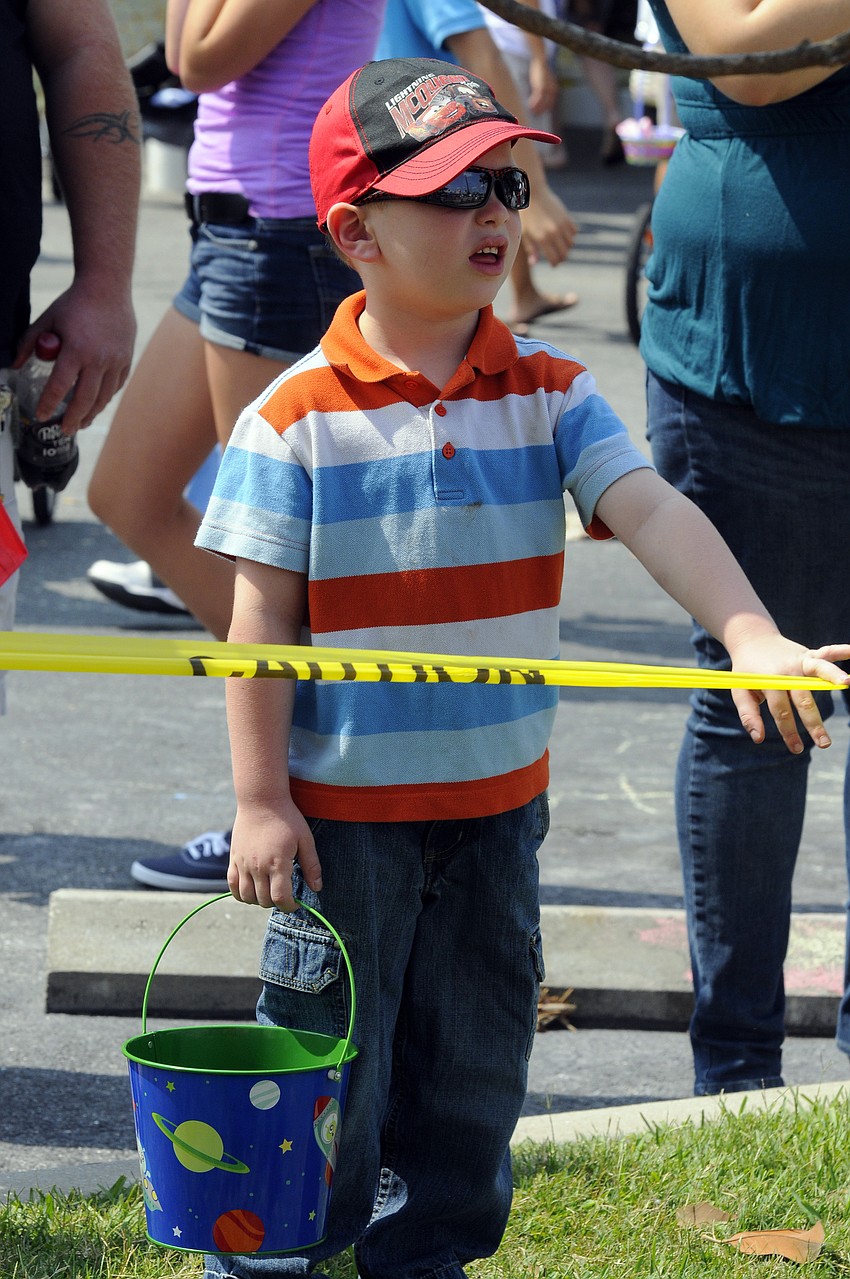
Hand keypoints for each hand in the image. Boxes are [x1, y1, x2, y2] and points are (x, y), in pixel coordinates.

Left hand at [14, 282, 135, 433]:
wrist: (108, 287)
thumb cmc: (74, 303)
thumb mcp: (47, 320)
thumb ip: (29, 343)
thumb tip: (16, 366)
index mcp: (76, 349)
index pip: (60, 385)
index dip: (49, 404)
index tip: (42, 415)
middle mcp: (99, 358)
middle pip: (85, 399)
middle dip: (74, 419)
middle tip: (65, 431)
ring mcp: (116, 360)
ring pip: (103, 397)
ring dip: (91, 413)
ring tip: (81, 423)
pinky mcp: (127, 359)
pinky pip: (116, 386)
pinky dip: (105, 398)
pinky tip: (96, 404)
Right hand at [227, 798, 322, 910]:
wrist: (261, 800)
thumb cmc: (287, 818)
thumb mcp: (305, 839)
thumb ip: (312, 866)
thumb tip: (317, 888)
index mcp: (278, 863)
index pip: (281, 898)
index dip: (290, 906)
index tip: (296, 903)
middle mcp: (258, 867)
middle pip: (264, 900)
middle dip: (277, 903)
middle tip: (285, 894)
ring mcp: (243, 864)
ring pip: (247, 897)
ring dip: (259, 901)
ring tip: (269, 892)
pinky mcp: (233, 859)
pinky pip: (232, 885)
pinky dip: (240, 894)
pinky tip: (251, 891)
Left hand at [520, 183, 577, 265]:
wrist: (533, 194)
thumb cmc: (526, 216)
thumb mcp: (526, 233)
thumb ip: (531, 249)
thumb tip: (533, 264)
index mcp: (542, 239)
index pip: (554, 259)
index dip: (555, 264)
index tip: (553, 264)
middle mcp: (554, 233)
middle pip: (565, 253)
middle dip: (561, 258)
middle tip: (557, 257)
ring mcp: (562, 225)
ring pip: (571, 244)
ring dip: (567, 247)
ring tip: (560, 246)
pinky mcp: (567, 217)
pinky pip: (574, 232)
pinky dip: (571, 235)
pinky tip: (563, 235)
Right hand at [527, 55, 557, 116]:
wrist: (541, 61)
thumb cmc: (542, 70)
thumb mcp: (546, 80)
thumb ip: (545, 88)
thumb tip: (541, 95)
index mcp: (554, 89)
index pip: (551, 103)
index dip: (545, 109)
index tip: (540, 113)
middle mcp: (552, 90)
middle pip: (547, 105)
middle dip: (541, 110)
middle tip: (535, 115)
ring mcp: (546, 89)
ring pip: (542, 103)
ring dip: (536, 108)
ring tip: (531, 111)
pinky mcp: (540, 88)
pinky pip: (537, 99)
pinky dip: (533, 104)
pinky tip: (529, 106)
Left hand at [730, 639, 849, 753]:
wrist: (751, 639)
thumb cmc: (747, 670)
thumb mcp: (740, 691)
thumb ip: (748, 715)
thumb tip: (758, 739)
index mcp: (770, 683)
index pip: (781, 712)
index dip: (788, 732)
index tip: (796, 749)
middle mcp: (787, 672)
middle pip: (803, 699)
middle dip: (814, 723)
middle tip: (824, 744)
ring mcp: (799, 661)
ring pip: (818, 670)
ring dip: (833, 676)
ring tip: (847, 683)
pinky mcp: (808, 654)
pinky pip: (827, 652)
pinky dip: (840, 651)